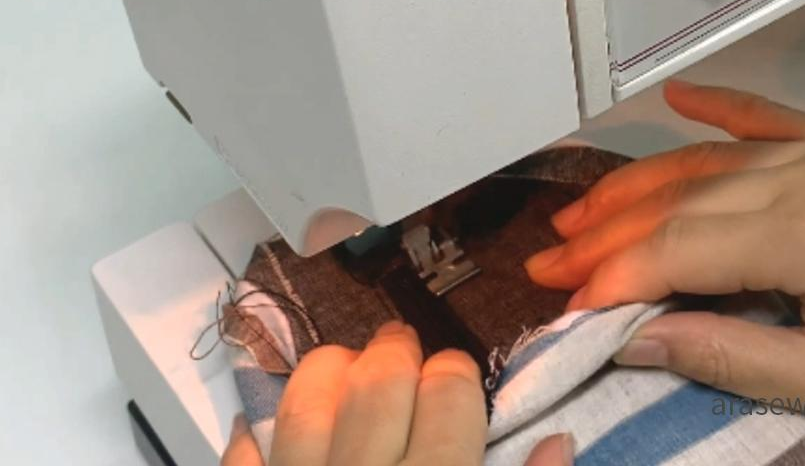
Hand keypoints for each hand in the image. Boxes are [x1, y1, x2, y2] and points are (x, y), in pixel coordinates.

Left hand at [222, 321, 574, 464]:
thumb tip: (558, 443)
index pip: (448, 398)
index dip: (453, 374)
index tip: (452, 373)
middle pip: (378, 387)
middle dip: (393, 354)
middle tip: (400, 350)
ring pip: (306, 408)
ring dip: (325, 376)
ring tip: (343, 367)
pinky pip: (246, 464)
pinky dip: (249, 443)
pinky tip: (257, 430)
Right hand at [526, 81, 804, 427]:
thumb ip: (727, 356)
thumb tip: (629, 338)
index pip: (678, 250)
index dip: (612, 277)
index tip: (566, 304)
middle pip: (679, 202)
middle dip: (604, 236)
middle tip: (546, 261)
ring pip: (705, 162)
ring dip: (634, 188)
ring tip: (577, 213)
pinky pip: (766, 116)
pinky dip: (717, 108)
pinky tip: (677, 97)